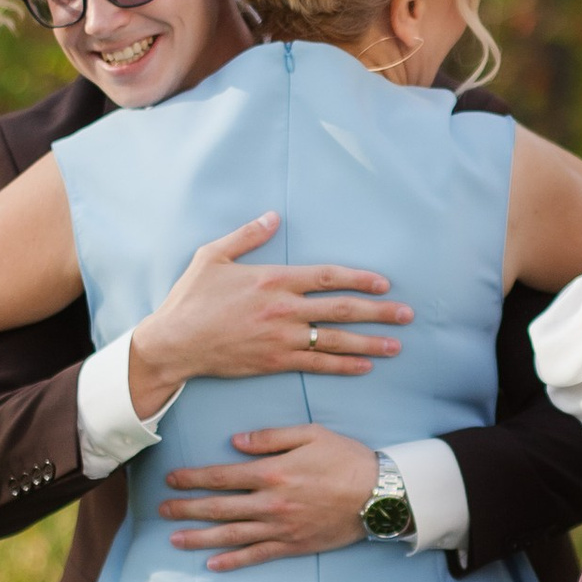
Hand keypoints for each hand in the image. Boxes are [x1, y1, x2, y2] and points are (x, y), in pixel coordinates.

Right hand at [124, 214, 411, 415]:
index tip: (384, 283)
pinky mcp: (275, 362)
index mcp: (272, 279)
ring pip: (335, 339)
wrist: (174, 344)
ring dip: (370, 342)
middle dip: (378, 312)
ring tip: (397, 345)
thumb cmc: (190, 298)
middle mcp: (283, 309)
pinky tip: (365, 366)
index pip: (327, 277)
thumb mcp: (212, 256)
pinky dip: (343, 365)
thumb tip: (273, 216)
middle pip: (342, 308)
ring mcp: (281, 338)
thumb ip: (247, 236)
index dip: (359, 279)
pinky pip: (317, 364)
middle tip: (407, 314)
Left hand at [157, 426, 381, 571]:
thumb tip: (234, 442)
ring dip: (200, 537)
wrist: (380, 493)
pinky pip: (257, 555)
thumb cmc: (346, 458)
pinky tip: (212, 564)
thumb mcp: (310, 433)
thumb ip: (270, 437)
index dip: (193, 478)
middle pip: (219, 508)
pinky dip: (233, 561)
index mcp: (272, 473)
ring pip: (231, 535)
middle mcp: (271, 503)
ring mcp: (281, 527)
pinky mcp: (293, 545)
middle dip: (186, 508)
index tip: (171, 479)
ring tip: (174, 539)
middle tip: (161, 510)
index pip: (221, 476)